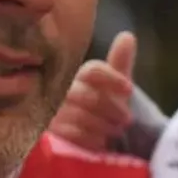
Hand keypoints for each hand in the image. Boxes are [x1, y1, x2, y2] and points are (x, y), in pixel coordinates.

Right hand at [48, 31, 136, 151]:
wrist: (90, 139)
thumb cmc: (104, 110)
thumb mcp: (115, 88)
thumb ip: (119, 64)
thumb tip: (127, 35)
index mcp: (79, 75)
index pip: (93, 71)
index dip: (112, 79)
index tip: (129, 89)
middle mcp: (62, 91)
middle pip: (89, 96)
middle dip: (112, 108)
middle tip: (127, 119)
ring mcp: (52, 112)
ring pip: (80, 116)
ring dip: (103, 125)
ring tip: (115, 132)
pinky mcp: (48, 133)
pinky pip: (71, 134)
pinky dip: (90, 138)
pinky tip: (99, 141)